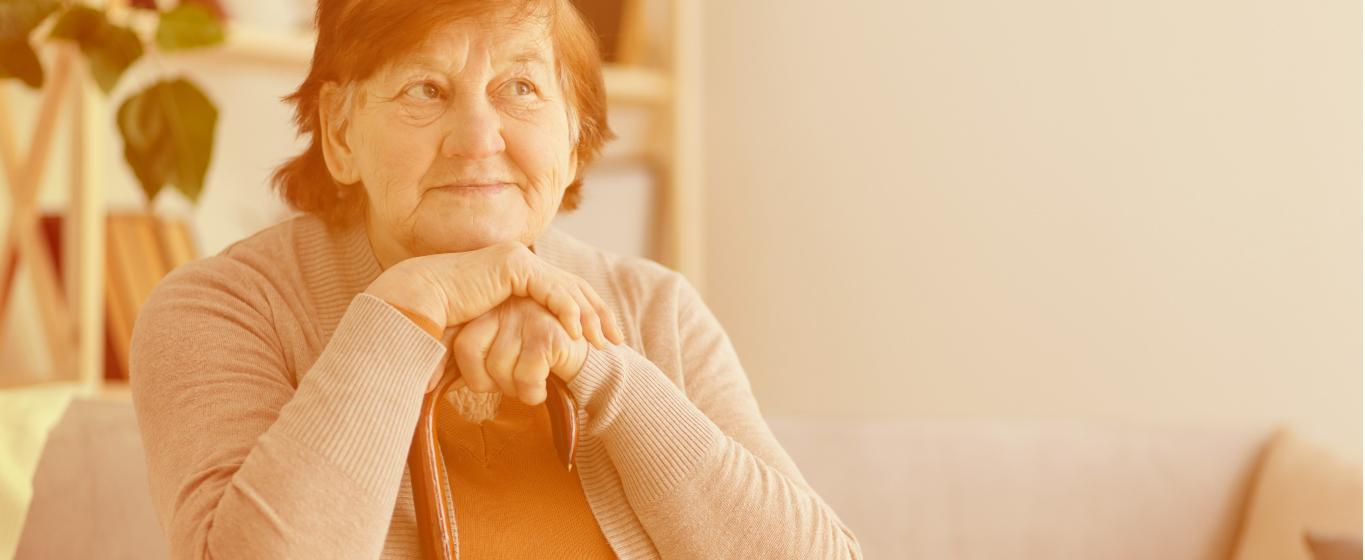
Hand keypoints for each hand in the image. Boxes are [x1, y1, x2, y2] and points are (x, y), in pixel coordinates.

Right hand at [364, 240, 623, 389]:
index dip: (586, 314)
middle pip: (573, 286)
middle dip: (597, 313)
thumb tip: (525, 362)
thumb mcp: (487, 331)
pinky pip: (550, 288)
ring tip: (601, 342)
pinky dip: (567, 309)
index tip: (603, 340)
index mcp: (516, 274)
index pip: (562, 291)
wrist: (415, 305)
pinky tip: (577, 332)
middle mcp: (521, 262)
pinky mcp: (513, 264)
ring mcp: (518, 259)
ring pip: (566, 286)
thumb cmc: (442, 324)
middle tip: (615, 340)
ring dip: (589, 315)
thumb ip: (509, 336)